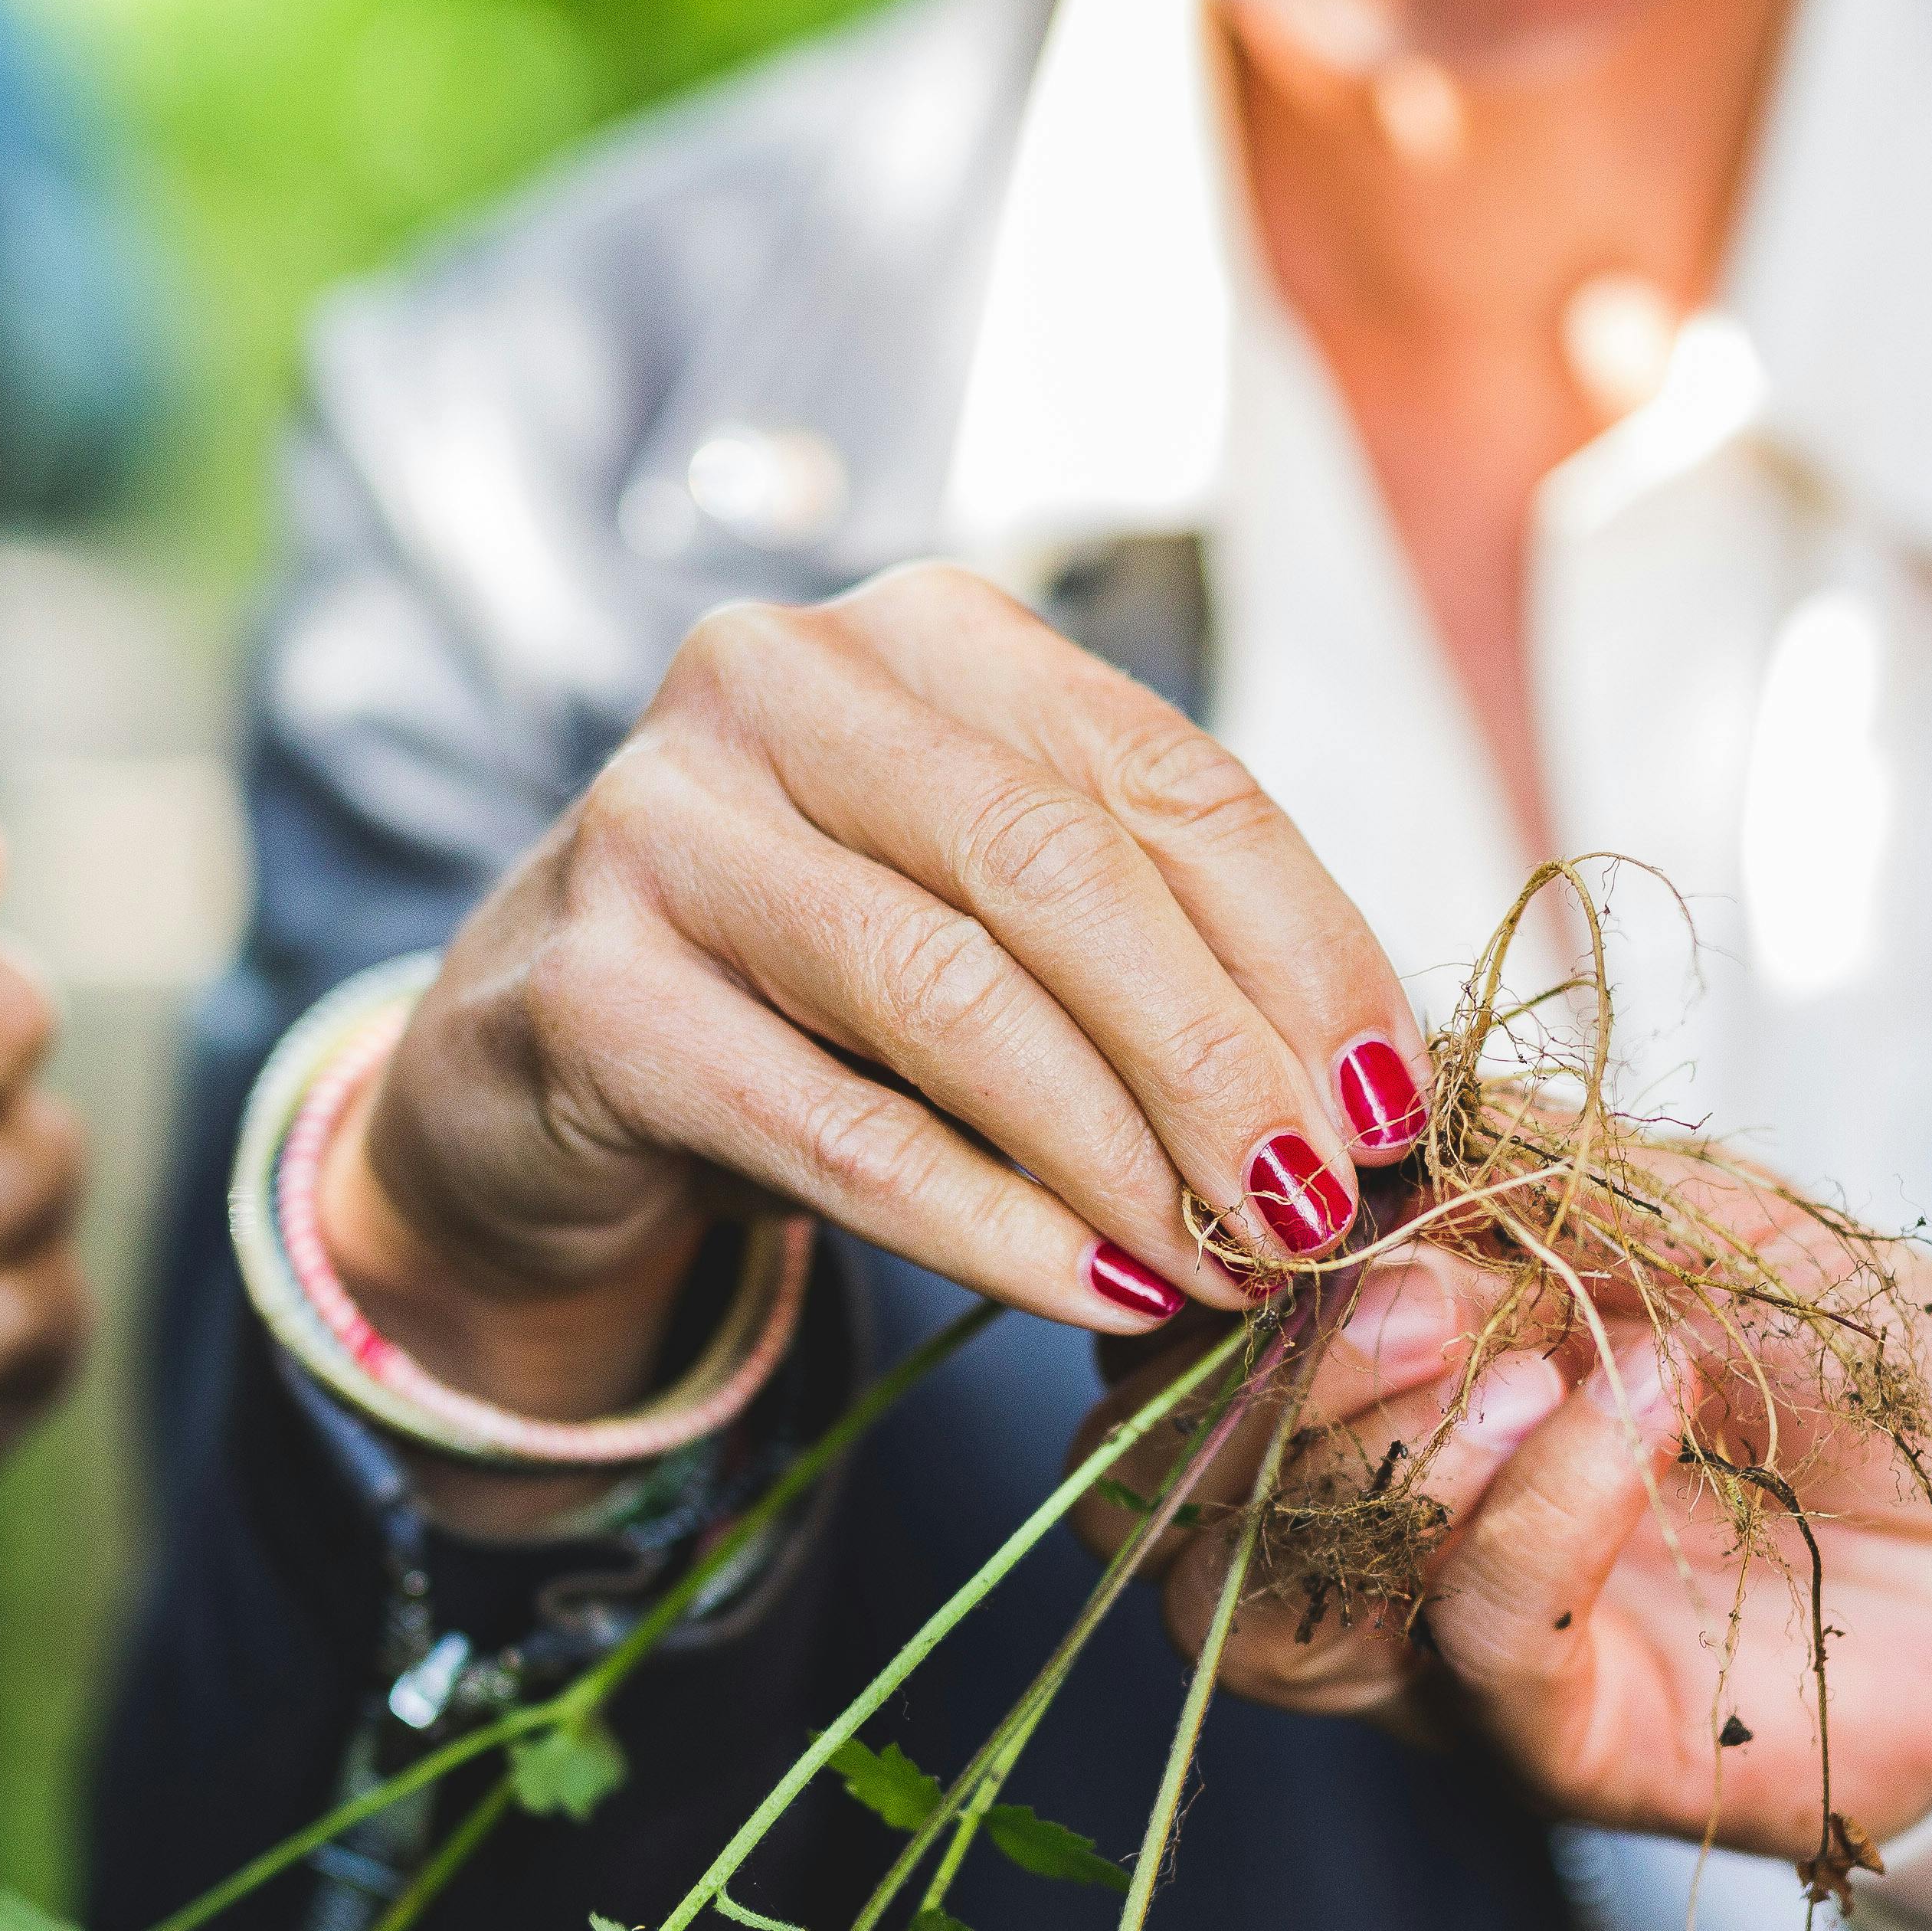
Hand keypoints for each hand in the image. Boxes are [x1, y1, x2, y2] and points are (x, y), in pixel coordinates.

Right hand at [323, 565, 1433, 1448]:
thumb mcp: (994, 929)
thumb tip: (1374, 1097)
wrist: (535, 1082)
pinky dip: (991, 1226)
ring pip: (953, 997)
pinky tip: (1097, 1295)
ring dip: (1122, 1156)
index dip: (1305, 947)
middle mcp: (777, 682)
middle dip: (1221, 1059)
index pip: (1166, 776)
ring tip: (1226, 1272)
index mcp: (923, 635)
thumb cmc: (814, 999)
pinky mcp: (589, 990)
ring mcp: (659, 823)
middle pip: (1064, 874)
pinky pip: (837, 1128)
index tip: (1396, 1105)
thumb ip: (1153, 948)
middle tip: (1326, 1212)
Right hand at [1067, 1174, 1931, 1868]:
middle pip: (1153, 1497)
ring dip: (1358, 1461)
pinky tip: (1638, 1410)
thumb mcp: (1670, 1197)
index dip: (1199, 1264)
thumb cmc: (1840, 1346)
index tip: (1303, 1164)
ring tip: (1517, 1360)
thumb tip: (1342, 1144)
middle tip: (1407, 1289)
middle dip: (1247, 1382)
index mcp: (1346, 1378)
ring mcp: (1436, 1649)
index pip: (1163, 1344)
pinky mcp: (1555, 1743)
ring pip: (1255, 1609)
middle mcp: (1351, 1523)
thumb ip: (1501, 1167)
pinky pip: (1475, 1644)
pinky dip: (1538, 1512)